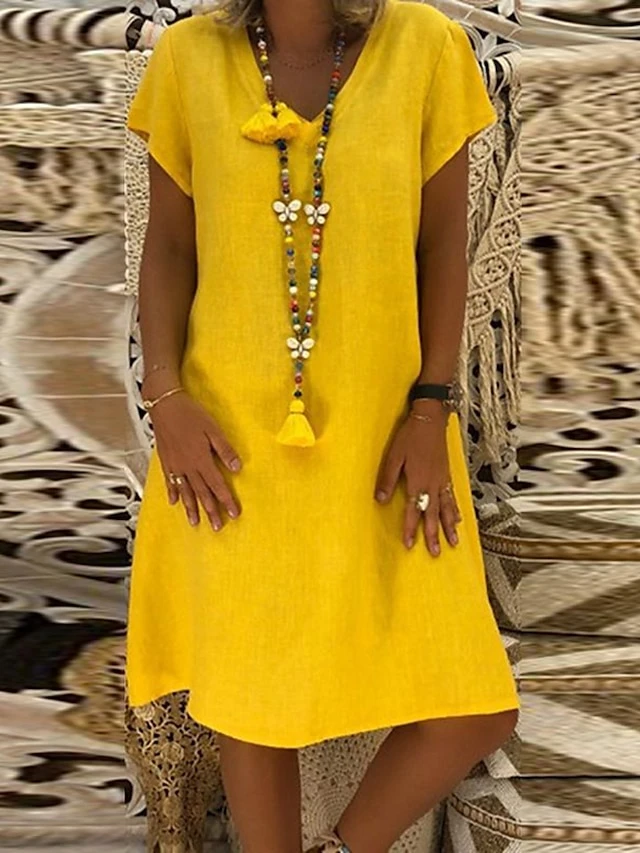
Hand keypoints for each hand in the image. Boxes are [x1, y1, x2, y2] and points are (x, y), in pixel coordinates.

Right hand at [149, 390, 241, 530]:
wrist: (165, 405)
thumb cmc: (190, 414)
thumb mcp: (213, 429)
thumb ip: (225, 450)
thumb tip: (237, 467)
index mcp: (201, 460)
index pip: (217, 486)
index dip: (226, 501)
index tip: (233, 514)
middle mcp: (188, 467)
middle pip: (201, 494)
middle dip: (210, 511)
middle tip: (217, 527)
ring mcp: (175, 466)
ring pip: (185, 492)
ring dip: (191, 508)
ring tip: (195, 523)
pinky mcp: (166, 461)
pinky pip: (170, 482)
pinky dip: (173, 493)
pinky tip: (174, 503)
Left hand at [375, 401, 460, 555]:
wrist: (431, 419)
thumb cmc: (410, 436)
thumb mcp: (394, 456)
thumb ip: (388, 479)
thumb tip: (380, 499)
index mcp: (418, 481)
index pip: (414, 510)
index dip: (411, 528)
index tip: (410, 544)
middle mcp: (432, 484)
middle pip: (432, 514)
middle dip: (433, 535)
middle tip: (435, 553)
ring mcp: (442, 480)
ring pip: (447, 509)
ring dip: (449, 527)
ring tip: (453, 543)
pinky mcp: (447, 475)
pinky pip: (453, 498)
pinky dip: (456, 510)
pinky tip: (458, 519)